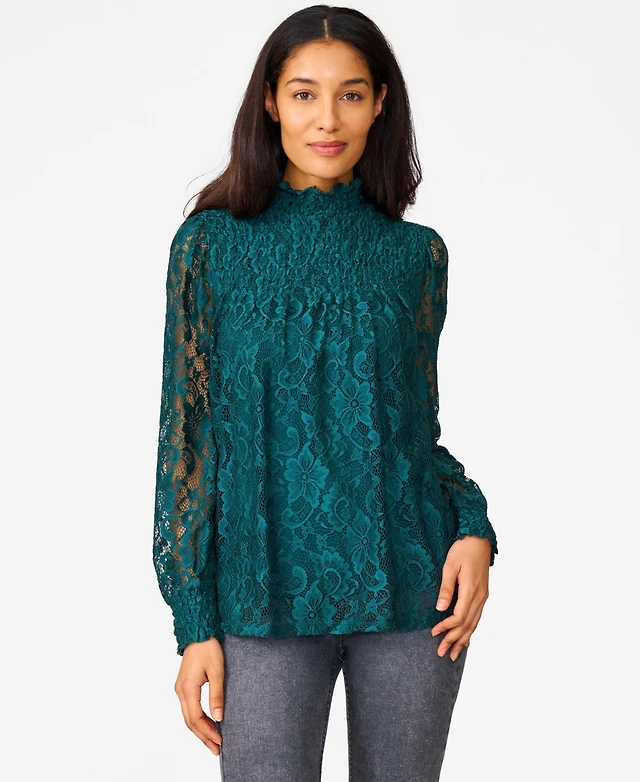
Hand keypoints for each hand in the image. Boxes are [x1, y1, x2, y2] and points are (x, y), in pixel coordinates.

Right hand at [174, 638, 224, 755]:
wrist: (198, 631)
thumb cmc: (208, 647)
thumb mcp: (217, 670)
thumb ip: (216, 694)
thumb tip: (218, 717)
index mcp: (187, 688)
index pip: (196, 718)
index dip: (207, 732)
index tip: (220, 741)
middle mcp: (180, 691)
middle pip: (190, 722)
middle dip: (203, 736)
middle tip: (217, 749)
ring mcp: (180, 688)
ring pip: (188, 717)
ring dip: (200, 730)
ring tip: (213, 741)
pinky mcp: (184, 686)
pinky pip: (189, 708)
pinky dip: (198, 719)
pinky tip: (208, 723)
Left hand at [430, 535, 491, 660]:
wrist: (479, 539)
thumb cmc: (463, 549)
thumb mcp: (450, 566)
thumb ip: (446, 588)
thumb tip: (440, 609)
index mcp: (471, 590)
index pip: (459, 617)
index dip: (446, 628)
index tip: (433, 633)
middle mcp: (480, 597)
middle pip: (467, 625)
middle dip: (454, 640)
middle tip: (441, 653)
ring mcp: (483, 597)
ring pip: (474, 624)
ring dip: (463, 640)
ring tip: (454, 654)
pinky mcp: (483, 594)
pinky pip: (477, 617)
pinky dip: (471, 630)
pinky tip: (466, 639)